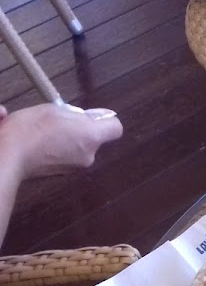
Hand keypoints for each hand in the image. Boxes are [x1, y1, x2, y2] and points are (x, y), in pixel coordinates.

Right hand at [0, 103, 122, 179]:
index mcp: (91, 137)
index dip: (104, 119)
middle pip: (93, 137)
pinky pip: (64, 156)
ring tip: (42, 131)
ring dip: (65, 137)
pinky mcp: (61, 174)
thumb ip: (80, 114)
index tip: (87, 115)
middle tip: (56, 120)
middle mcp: (89, 156)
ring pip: (77, 146)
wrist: (7, 158)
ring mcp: (75, 168)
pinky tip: (37, 143)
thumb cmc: (29, 129)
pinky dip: (55, 148)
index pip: (115, 128)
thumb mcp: (54, 111)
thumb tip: (100, 116)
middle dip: (78, 128)